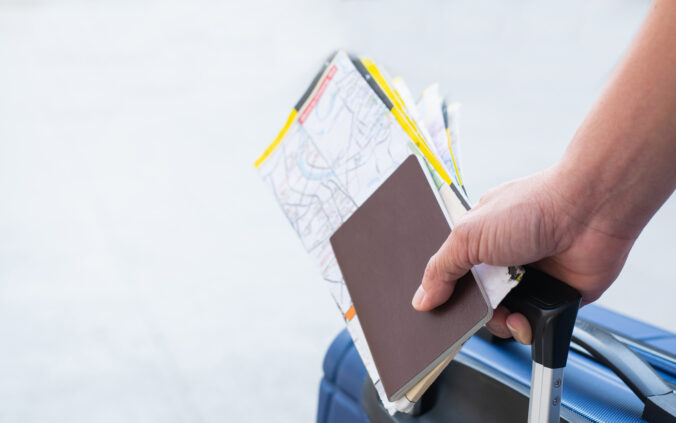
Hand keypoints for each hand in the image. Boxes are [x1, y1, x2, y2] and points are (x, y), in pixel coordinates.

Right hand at [411, 165, 635, 343]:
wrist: (589, 210)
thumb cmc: (533, 207)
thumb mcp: (468, 235)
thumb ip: (441, 269)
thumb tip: (422, 299)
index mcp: (480, 240)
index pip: (454, 277)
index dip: (449, 295)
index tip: (443, 310)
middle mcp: (505, 260)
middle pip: (479, 303)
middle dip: (476, 314)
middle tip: (481, 308)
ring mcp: (533, 280)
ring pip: (506, 318)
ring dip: (504, 323)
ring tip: (512, 312)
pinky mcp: (557, 297)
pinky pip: (537, 325)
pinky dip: (531, 328)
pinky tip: (530, 318)